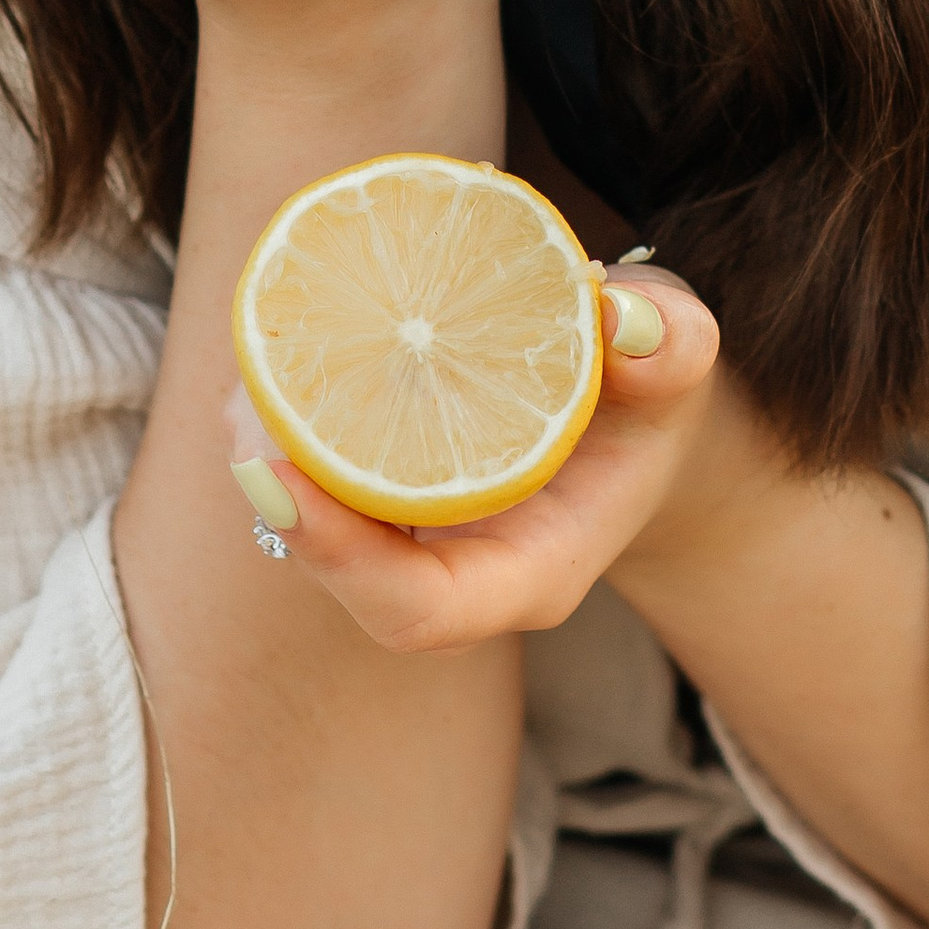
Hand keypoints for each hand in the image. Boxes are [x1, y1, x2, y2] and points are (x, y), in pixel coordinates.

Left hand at [231, 268, 722, 649]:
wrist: (634, 415)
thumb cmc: (653, 395)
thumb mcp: (681, 362)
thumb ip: (671, 345)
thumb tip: (620, 315)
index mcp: (532, 570)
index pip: (421, 612)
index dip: (341, 562)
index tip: (280, 484)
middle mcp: (461, 570)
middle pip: (344, 571)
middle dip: (281, 501)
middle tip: (248, 406)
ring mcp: (415, 535)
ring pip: (316, 522)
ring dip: (270, 451)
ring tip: (252, 366)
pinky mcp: (384, 487)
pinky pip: (318, 471)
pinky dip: (286, 415)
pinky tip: (274, 346)